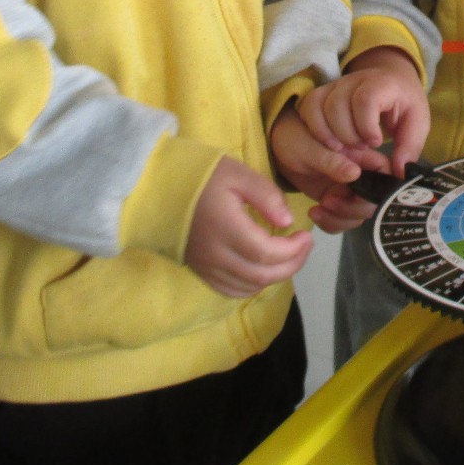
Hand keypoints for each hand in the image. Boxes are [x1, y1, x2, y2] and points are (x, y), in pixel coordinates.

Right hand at [184, 156, 312, 298]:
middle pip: (262, 276)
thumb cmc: (200, 176)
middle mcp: (216, 255)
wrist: (156, 189)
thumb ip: (266, 195)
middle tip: (305, 247)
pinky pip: (231, 290)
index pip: (267, 253)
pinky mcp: (201, 271)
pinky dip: (253, 285)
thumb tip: (287, 222)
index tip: (306, 235)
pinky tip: (264, 270)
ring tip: (290, 256)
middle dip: (292, 265)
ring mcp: (207, 267)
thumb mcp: (237, 174)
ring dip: (275, 276)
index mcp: (227, 229)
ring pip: (249, 287)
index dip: (293, 250)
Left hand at [269, 102, 388, 233]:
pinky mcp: (334, 200)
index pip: (384, 173)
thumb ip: (332, 161)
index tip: (359, 196)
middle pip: (373, 200)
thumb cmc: (295, 136)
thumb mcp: (310, 147)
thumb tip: (355, 174)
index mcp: (360, 154)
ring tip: (317, 209)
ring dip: (340, 218)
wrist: (277, 147)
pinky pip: (341, 219)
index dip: (382, 189)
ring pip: (357, 214)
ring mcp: (346, 189)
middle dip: (352, 208)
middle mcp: (359, 173)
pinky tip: (314, 213)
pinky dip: (330, 223)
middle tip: (328, 200)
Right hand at [297, 47, 428, 175]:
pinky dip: (317, 129)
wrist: (393, 80)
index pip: (365, 99)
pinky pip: (309, 107)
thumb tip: (399, 172)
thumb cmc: (405, 104)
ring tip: (349, 147)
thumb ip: (409, 148)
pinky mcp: (323, 92)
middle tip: (362, 147)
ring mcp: (336, 84)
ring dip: (332, 134)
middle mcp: (355, 79)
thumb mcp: (417, 124)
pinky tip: (333, 142)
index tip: (375, 142)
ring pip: (319, 106)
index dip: (367, 125)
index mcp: (382, 83)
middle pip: (337, 105)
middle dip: (348, 135)